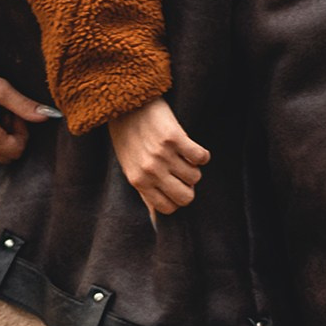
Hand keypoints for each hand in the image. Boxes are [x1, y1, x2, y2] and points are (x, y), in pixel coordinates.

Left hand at [109, 97, 209, 213]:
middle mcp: (150, 170)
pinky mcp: (174, 137)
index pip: (169, 208)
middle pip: (186, 197)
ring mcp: (162, 154)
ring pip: (195, 176)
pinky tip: (191, 147)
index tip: (175, 186)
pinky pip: (200, 157)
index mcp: (138, 181)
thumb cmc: (128, 138)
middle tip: (183, 172)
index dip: (176, 198)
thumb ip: (145, 193)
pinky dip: (201, 154)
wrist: (124, 104)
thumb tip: (156, 221)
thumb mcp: (130, 169)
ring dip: (193, 168)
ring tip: (183, 155)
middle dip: (189, 187)